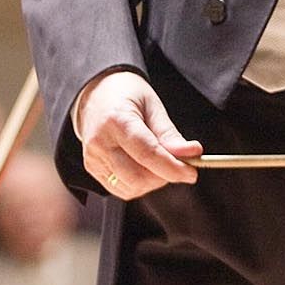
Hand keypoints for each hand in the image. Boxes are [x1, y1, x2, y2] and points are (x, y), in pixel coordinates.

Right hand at [74, 70, 201, 199]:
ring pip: (131, 187)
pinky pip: (121, 189)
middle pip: (138, 176)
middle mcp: (100, 142)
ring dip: (154, 182)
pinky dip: (140, 185)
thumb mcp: (152, 105)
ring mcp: (93, 158)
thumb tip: (192, 154)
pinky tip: (146, 168)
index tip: (192, 173)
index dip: (173, 168)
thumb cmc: (126, 95)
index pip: (147, 154)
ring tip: (160, 162)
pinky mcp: (92, 169)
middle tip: (179, 165)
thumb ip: (169, 133)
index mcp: (116, 120)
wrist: (95, 94)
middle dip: (165, 176)